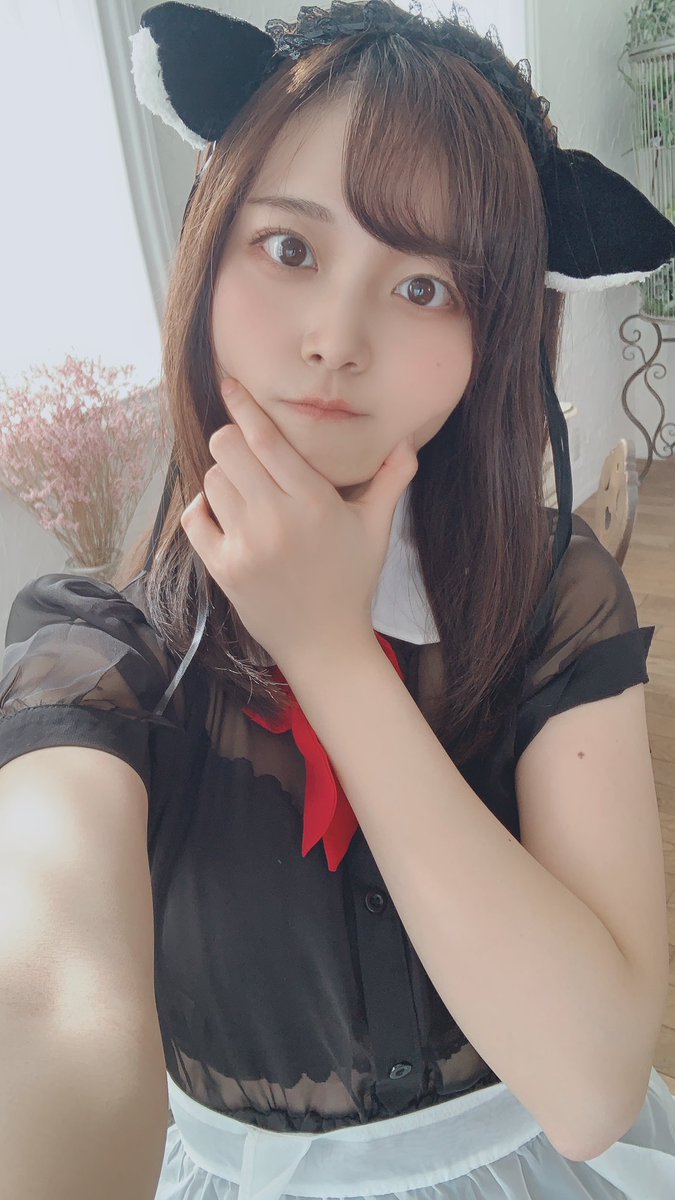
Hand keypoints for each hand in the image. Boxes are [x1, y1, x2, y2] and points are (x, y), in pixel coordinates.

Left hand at [180, 379, 417, 672]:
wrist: (326, 643)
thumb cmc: (352, 581)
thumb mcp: (376, 529)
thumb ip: (391, 480)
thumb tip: (407, 441)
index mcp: (313, 501)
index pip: (266, 438)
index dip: (244, 406)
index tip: (230, 385)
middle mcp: (276, 519)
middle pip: (227, 448)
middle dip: (233, 442)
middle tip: (246, 455)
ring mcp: (246, 545)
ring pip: (211, 480)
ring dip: (223, 478)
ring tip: (245, 494)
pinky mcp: (223, 569)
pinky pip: (196, 517)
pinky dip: (204, 509)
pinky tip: (224, 516)